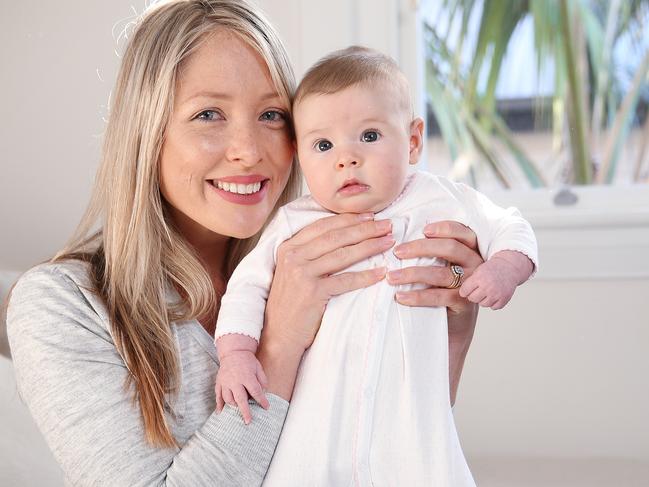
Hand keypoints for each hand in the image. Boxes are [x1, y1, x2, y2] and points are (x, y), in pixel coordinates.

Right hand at [215, 351, 268, 424]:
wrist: (233, 352)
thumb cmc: (248, 361)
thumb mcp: (258, 368)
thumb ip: (262, 381)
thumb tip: (263, 393)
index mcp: (247, 377)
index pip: (256, 392)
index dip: (262, 400)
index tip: (266, 407)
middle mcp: (235, 381)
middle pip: (240, 399)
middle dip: (245, 411)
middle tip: (248, 421)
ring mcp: (226, 382)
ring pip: (228, 399)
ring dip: (234, 406)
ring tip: (238, 409)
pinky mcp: (219, 382)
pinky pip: (218, 396)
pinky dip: (219, 405)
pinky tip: (220, 412)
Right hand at [258, 213, 392, 400]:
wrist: (277, 335)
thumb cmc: (290, 304)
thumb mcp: (292, 272)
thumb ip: (309, 253)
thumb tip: (342, 236)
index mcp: (288, 247)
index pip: (323, 226)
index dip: (349, 219)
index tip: (370, 216)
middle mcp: (293, 257)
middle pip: (336, 237)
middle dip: (365, 229)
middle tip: (387, 225)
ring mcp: (301, 274)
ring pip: (343, 255)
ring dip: (369, 246)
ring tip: (388, 242)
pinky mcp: (312, 293)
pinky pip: (345, 281)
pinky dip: (366, 276)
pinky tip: (381, 273)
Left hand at [385, 220, 482, 405]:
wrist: (452, 326)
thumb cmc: (440, 289)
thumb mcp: (440, 267)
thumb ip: (431, 252)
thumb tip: (398, 235)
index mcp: (471, 250)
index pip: (462, 232)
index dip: (444, 228)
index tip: (423, 229)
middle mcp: (475, 265)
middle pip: (451, 248)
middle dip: (421, 248)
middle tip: (397, 252)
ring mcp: (472, 285)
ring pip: (441, 273)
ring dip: (412, 273)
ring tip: (391, 277)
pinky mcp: (465, 304)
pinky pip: (439, 297)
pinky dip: (417, 296)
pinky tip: (400, 297)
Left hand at [460, 250, 533, 309]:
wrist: (509, 267)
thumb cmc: (490, 269)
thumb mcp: (477, 270)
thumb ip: (467, 281)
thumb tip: (456, 293)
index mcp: (478, 278)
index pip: (464, 292)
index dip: (465, 290)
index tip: (468, 288)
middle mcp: (487, 286)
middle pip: (472, 299)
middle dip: (474, 295)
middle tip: (479, 289)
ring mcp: (496, 294)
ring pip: (483, 304)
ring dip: (484, 299)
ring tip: (488, 290)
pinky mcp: (503, 300)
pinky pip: (493, 307)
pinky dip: (494, 302)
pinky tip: (495, 294)